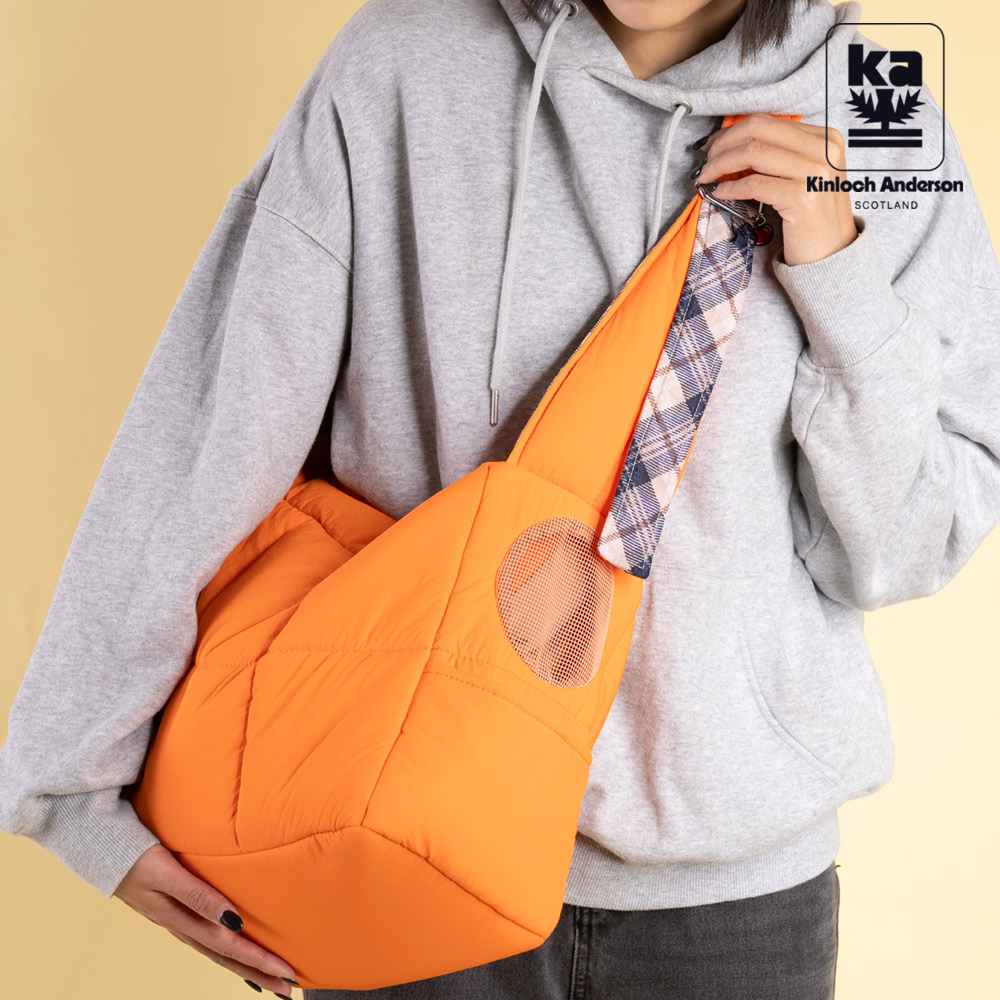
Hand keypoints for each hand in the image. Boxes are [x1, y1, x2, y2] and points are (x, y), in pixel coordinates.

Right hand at [113, 844, 299, 994]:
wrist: (102, 849)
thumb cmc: (135, 856)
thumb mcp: (165, 873)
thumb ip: (196, 895)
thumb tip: (231, 919)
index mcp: (179, 919)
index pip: (227, 947)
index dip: (257, 961)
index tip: (285, 973)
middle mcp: (180, 926)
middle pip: (225, 957)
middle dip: (257, 972)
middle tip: (288, 987)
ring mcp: (177, 922)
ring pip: (216, 951)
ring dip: (244, 966)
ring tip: (269, 978)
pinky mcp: (175, 912)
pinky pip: (206, 938)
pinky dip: (226, 951)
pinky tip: (236, 952)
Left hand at [694, 113, 858, 265]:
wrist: (832, 256)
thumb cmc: (813, 220)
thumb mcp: (802, 178)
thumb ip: (777, 158)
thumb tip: (730, 148)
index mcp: (825, 139)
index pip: (767, 122)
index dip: (732, 132)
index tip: (712, 146)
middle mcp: (824, 150)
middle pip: (758, 130)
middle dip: (722, 144)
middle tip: (704, 162)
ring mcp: (815, 172)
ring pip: (753, 153)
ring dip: (720, 165)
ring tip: (706, 177)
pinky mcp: (802, 197)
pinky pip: (754, 184)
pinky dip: (730, 188)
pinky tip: (719, 193)